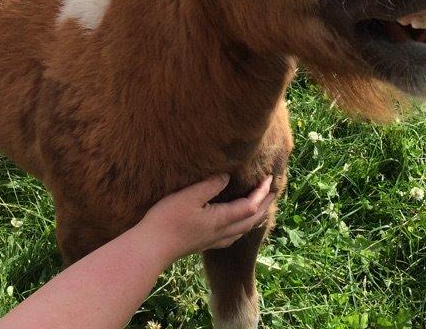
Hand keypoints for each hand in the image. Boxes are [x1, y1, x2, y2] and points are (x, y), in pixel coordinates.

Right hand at [138, 174, 275, 264]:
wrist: (151, 248)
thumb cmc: (168, 220)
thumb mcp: (190, 196)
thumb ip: (211, 185)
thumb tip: (228, 176)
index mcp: (221, 219)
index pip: (251, 205)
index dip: (262, 192)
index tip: (269, 178)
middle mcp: (222, 232)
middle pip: (252, 219)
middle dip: (265, 204)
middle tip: (274, 191)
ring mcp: (213, 240)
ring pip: (243, 229)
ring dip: (256, 216)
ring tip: (261, 206)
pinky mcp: (204, 244)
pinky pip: (233, 235)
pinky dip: (242, 226)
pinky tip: (236, 226)